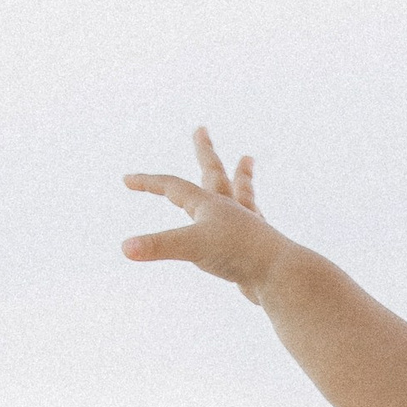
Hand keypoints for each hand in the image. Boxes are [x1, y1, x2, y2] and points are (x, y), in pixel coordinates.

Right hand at [121, 125, 290, 296]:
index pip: (172, 186)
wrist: (281, 276)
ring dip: (241, 176)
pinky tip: (255, 214)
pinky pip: (253, 221)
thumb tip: (125, 248)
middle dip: (204, 152)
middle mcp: (230, 209)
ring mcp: (247, 225)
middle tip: (202, 130)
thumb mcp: (191, 248)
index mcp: (210, 204)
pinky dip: (251, 212)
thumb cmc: (239, 255)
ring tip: (247, 161)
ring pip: (241, 193)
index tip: (127, 180)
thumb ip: (157, 246)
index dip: (148, 183)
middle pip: (214, 173)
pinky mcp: (257, 246)